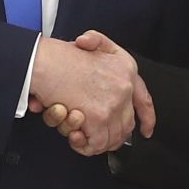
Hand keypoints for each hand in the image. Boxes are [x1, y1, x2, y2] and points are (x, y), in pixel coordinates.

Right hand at [27, 34, 146, 155]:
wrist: (42, 62)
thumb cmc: (58, 56)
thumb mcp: (89, 42)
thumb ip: (97, 42)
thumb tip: (91, 46)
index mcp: (126, 68)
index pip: (144, 100)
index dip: (146, 118)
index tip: (146, 130)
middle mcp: (124, 87)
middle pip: (127, 124)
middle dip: (111, 136)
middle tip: (94, 136)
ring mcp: (113, 104)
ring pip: (113, 137)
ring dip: (95, 141)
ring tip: (78, 133)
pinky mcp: (99, 118)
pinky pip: (96, 143)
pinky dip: (84, 146)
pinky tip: (75, 138)